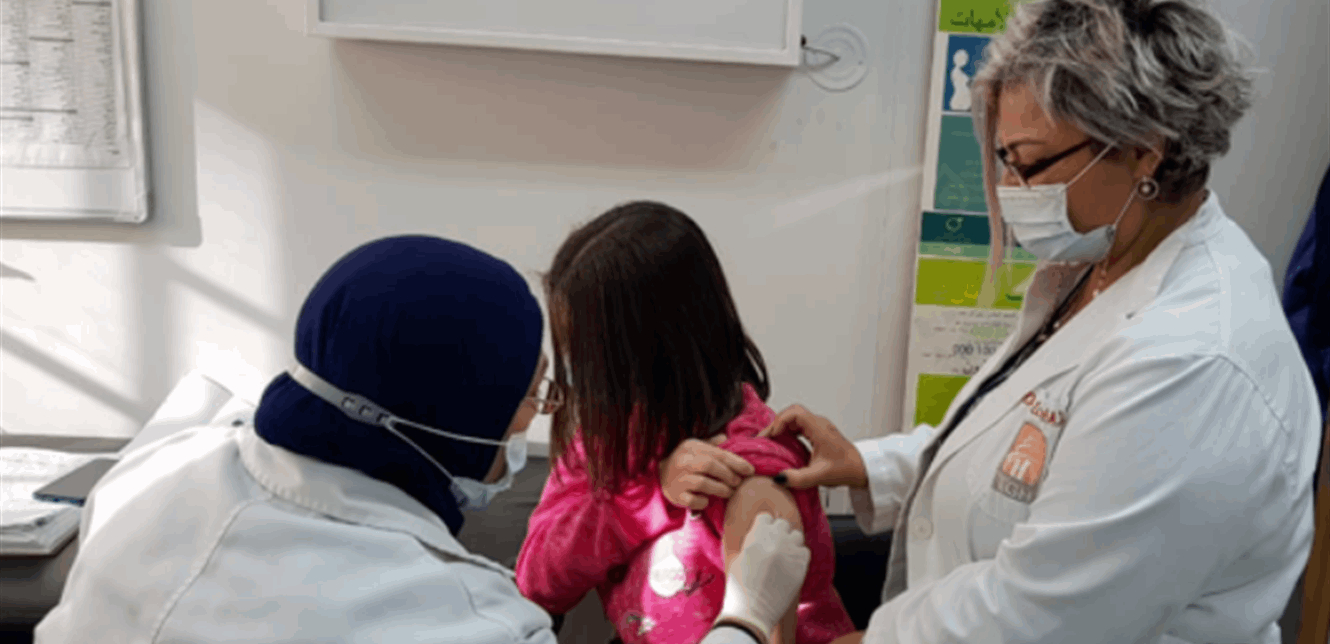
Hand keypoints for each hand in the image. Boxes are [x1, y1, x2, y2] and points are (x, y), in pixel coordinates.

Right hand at [660, 438, 755, 510]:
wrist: (658, 477)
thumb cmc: (683, 462)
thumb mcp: (695, 448)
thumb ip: (711, 444)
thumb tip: (726, 438)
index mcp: (690, 447)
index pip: (718, 453)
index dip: (737, 462)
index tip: (750, 470)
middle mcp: (683, 461)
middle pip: (711, 466)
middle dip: (729, 475)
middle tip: (738, 482)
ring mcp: (678, 479)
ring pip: (704, 483)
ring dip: (721, 489)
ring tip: (729, 492)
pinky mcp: (676, 495)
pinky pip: (693, 500)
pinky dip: (703, 502)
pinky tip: (707, 501)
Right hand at [715, 513, 809, 643]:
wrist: (751, 610)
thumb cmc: (740, 588)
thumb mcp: (739, 558)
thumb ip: (751, 542)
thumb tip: (760, 535)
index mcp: (756, 535)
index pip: (766, 517)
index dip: (764, 526)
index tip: (764, 534)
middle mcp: (775, 539)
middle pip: (782, 524)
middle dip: (778, 533)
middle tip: (774, 546)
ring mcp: (789, 551)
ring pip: (796, 535)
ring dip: (791, 542)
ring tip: (784, 555)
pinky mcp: (801, 565)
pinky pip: (805, 551)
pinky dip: (799, 555)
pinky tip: (791, 565)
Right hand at [758, 404, 867, 489]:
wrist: (862, 469)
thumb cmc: (845, 469)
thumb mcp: (820, 476)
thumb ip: (799, 478)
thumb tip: (779, 477)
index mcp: (820, 429)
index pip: (795, 413)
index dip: (779, 422)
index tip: (772, 436)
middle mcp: (819, 424)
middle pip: (792, 413)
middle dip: (776, 424)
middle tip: (765, 439)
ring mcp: (819, 427)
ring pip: (794, 419)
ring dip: (781, 428)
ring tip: (770, 442)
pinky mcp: (818, 433)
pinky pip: (798, 426)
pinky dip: (787, 432)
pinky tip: (782, 445)